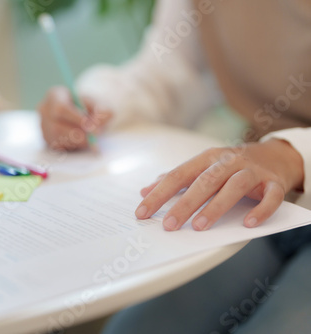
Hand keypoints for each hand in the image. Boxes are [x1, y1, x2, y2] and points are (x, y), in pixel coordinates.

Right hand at [38, 86, 112, 149]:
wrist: (79, 113)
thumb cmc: (87, 106)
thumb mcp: (96, 103)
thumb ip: (101, 110)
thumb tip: (105, 118)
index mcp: (54, 95)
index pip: (61, 109)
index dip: (77, 119)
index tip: (93, 127)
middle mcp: (44, 111)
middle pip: (57, 127)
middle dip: (78, 134)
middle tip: (94, 138)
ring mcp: (44, 126)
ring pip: (58, 139)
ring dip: (77, 141)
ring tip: (89, 137)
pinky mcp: (47, 139)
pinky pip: (59, 147)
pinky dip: (73, 146)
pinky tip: (80, 140)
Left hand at [135, 139, 303, 230]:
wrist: (275, 155)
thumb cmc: (231, 165)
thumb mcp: (202, 167)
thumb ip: (175, 179)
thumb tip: (144, 191)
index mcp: (206, 159)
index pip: (178, 176)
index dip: (158, 194)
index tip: (142, 212)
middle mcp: (228, 162)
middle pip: (203, 182)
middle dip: (184, 204)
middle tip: (169, 225)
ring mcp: (252, 171)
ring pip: (233, 187)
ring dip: (215, 207)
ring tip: (199, 227)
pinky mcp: (274, 183)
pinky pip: (270, 197)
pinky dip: (261, 210)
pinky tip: (248, 223)